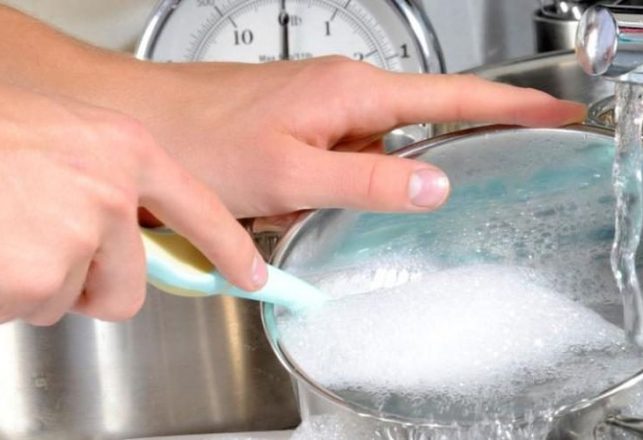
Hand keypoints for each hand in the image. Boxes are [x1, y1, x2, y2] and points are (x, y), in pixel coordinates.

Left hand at [0, 8, 585, 218]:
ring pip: (364, 158)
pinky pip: (330, 163)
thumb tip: (436, 184)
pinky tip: (276, 199)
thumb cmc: (202, 138)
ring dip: (342, 190)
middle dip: (396, 173)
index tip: (553, 113)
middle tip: (356, 193)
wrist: (141, 124)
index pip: (454, 96)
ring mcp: (318, 110)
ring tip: (283, 199)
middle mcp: (341, 93)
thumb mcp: (293, 174)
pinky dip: (316, 189)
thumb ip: (370, 181)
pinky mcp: (296, 127)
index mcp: (353, 93)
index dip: (510, 105)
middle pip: (407, 134)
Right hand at [0, 83, 264, 325]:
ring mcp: (78, 236)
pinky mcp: (40, 277)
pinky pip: (32, 309)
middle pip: (130, 284)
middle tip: (40, 249)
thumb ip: (106, 181)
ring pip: (74, 299)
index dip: (230, 248)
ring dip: (38, 284)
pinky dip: (6, 295)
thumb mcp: (62, 139)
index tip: (253, 276)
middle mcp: (111, 192)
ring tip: (4, 233)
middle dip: (90, 285)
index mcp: (124, 150)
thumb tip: (130, 232)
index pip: (201, 210)